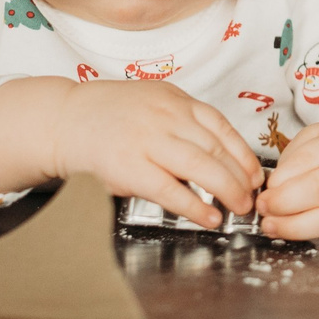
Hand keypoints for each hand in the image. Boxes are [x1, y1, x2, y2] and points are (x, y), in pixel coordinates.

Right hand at [0, 76, 262, 226]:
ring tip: (238, 208)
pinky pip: (170, 191)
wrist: (62, 120)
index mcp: (176, 101)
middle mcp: (166, 118)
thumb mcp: (154, 103)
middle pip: (217, 149)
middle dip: (241, 177)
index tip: (256, 174)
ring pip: (200, 167)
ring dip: (226, 191)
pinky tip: (209, 217)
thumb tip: (222, 153)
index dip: (244, 154)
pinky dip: (194, 206)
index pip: (222, 127)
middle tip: (252, 197)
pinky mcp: (129, 168)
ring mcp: (148, 142)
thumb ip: (184, 122)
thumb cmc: (109, 116)